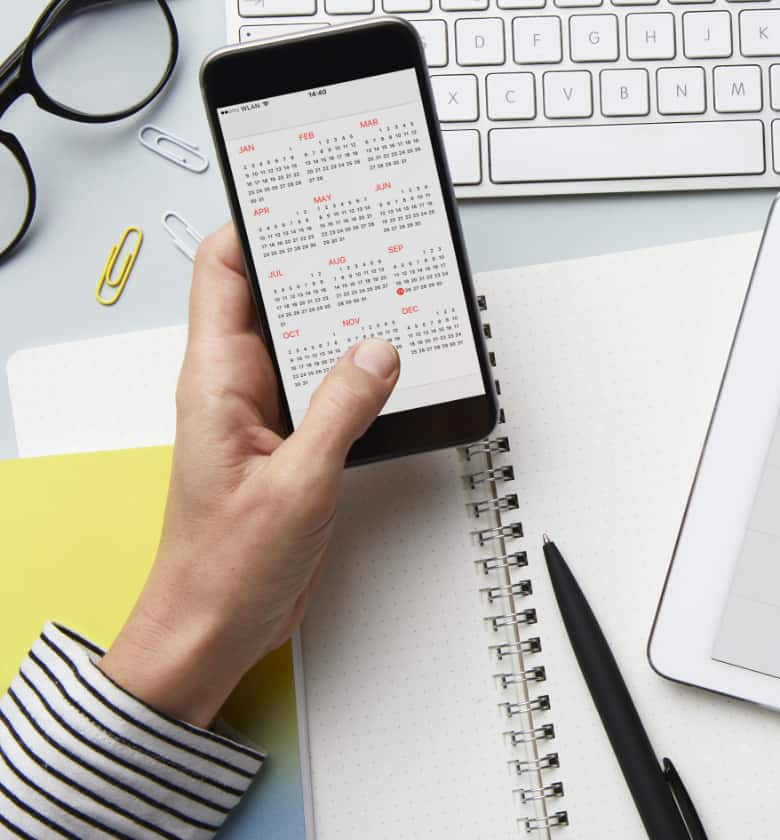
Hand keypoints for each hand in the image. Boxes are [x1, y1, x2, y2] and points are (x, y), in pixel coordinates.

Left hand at [100, 226, 400, 726]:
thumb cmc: (222, 570)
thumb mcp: (294, 487)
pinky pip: (333, 389)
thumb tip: (377, 352)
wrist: (215, 630)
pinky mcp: (295, 444)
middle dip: (323, 266)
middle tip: (372, 241)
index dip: (259, 225)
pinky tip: (396, 371)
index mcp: (216, 382)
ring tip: (395, 298)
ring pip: (312, 343)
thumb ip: (340, 412)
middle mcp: (238, 388)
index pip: (223, 272)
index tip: (304, 197)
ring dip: (352, 325)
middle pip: (278, 298)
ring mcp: (268, 415)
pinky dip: (365, 375)